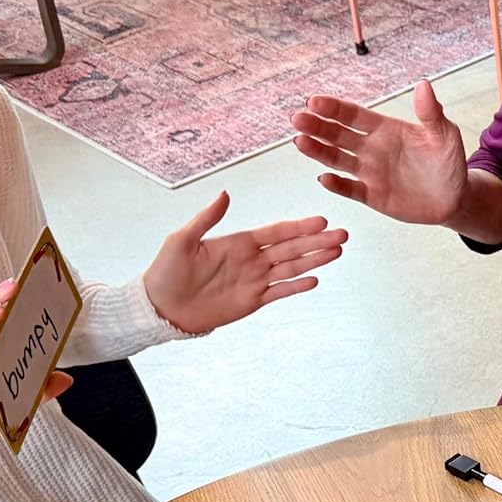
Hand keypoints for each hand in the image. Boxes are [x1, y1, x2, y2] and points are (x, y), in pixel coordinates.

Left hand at [142, 190, 346, 334]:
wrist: (160, 308)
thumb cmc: (166, 271)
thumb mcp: (182, 239)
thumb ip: (207, 218)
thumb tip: (225, 193)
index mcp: (238, 242)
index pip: (276, 231)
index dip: (299, 227)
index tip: (321, 221)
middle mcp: (251, 259)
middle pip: (291, 248)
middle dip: (317, 241)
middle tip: (342, 234)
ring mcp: (253, 281)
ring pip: (291, 268)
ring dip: (314, 260)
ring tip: (337, 252)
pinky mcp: (251, 302)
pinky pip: (278, 292)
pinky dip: (296, 286)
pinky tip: (314, 279)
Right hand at [290, 81, 466, 224]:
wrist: (454, 196)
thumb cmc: (448, 160)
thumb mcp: (444, 134)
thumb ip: (431, 113)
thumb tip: (424, 84)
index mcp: (384, 129)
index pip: (353, 116)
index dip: (333, 108)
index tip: (313, 101)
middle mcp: (371, 148)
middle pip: (338, 135)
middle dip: (317, 126)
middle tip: (297, 118)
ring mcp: (369, 172)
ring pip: (337, 160)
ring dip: (318, 151)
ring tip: (299, 142)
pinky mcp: (372, 195)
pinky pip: (350, 189)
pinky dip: (337, 185)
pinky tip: (324, 178)